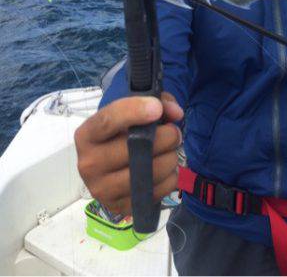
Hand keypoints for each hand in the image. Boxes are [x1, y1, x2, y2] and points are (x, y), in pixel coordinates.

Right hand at [75, 92, 183, 215]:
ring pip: (150, 172)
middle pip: (135, 148)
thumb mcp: (133, 110)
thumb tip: (176, 113)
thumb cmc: (122, 133)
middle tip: (174, 132)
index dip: (135, 111)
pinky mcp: (119, 207)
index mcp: (87, 135)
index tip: (157, 108)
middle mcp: (89, 164)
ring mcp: (102, 190)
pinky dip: (170, 178)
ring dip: (171, 159)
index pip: (108, 121)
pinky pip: (157, 192)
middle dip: (166, 137)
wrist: (109, 167)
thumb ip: (157, 102)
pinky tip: (166, 170)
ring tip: (171, 151)